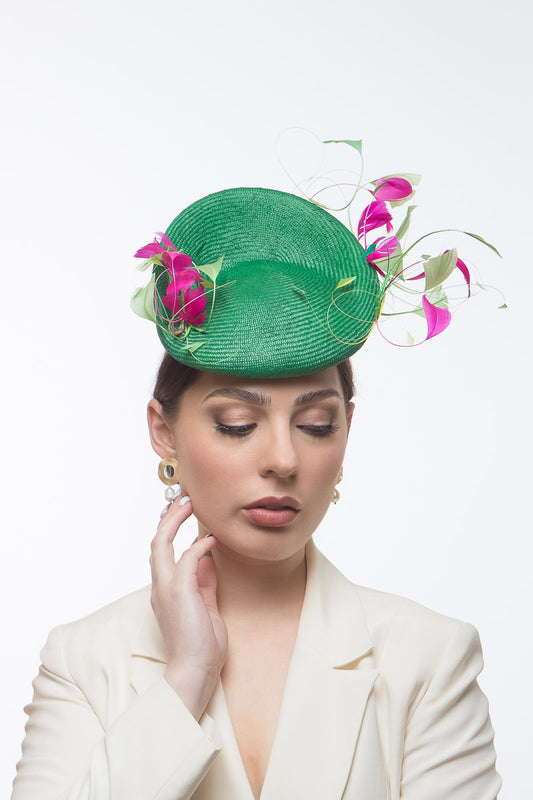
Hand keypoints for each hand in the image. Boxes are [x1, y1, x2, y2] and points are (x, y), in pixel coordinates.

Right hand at [149, 497, 227, 719]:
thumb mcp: (206, 608)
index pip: (162, 553)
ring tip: (189, 504)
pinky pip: (187, 560)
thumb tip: (209, 559)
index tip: (182, 512)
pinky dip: (198, 545)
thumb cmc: (202, 646)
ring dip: (174, 522)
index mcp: (165, 591)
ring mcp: (167, 589)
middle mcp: (161, 587)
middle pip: (156, 542)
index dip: (170, 529)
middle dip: (169, 518)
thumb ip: (205, 583)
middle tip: (183, 499)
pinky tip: (211, 538)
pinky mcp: (179, 593)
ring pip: (160, 545)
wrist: (195, 672)